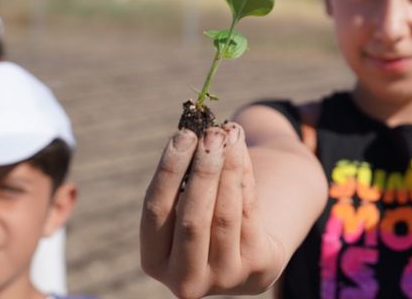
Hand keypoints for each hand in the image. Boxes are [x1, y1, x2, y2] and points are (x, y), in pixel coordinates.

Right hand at [140, 123, 282, 298]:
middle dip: (202, 171)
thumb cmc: (206, 219)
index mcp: (155, 262)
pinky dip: (245, 176)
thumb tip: (199, 132)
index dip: (168, 171)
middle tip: (210, 134)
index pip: (155, 212)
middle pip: (191, 218)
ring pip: (225, 215)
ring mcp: (223, 278)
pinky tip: (241, 150)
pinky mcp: (256, 267)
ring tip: (229, 134)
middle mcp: (185, 279)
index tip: (183, 135)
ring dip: (228, 168)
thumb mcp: (186, 207)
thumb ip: (184, 180)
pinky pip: (250, 213)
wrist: (249, 253)